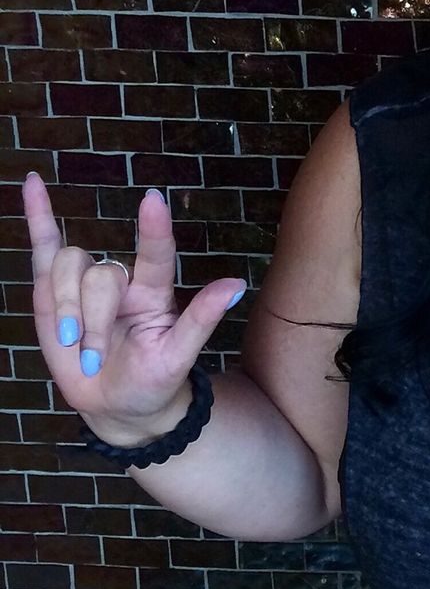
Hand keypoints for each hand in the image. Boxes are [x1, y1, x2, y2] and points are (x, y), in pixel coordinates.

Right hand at [23, 172, 246, 435]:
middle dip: (94, 321)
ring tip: (73, 344)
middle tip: (95, 360)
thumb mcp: (178, 358)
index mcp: (155, 293)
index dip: (154, 229)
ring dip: (66, 309)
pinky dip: (37, 216)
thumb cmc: (154, 381)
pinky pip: (45, 246)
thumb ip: (201, 321)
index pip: (156, 254)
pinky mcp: (53, 290)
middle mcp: (124, 281)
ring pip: (69, 267)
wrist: (119, 404)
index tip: (153, 200)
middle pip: (102, 276)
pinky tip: (33, 184)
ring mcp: (87, 282)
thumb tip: (237, 285)